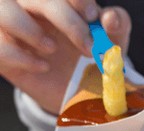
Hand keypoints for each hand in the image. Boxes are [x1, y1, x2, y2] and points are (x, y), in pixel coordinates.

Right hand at [0, 1, 131, 113]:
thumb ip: (116, 24)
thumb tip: (110, 19)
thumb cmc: (91, 60)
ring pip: (3, 10)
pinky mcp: (4, 52)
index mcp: (58, 0)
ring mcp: (13, 28)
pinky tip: (42, 67)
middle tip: (87, 47)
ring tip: (52, 49)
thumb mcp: (111, 42)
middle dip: (65, 18)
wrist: (75, 92)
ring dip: (29, 28)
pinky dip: (20, 56)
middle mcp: (32, 7)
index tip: (93, 17)